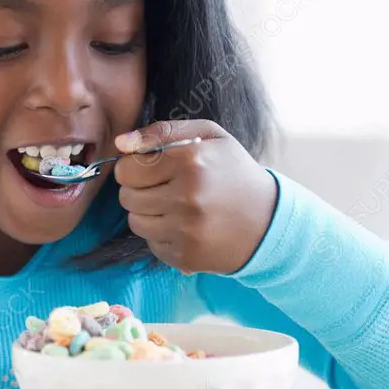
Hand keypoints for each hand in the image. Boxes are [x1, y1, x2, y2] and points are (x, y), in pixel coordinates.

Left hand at [114, 120, 277, 274]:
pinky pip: (150, 243)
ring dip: (147, 213)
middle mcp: (187, 197)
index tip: (148, 169)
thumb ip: (161, 132)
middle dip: (138, 191)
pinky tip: (184, 226)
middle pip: (126, 197)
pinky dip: (162, 234)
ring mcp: (186, 230)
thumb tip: (120, 143)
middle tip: (163, 188)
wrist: (268, 220)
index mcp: (190, 161)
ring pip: (135, 222)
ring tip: (173, 206)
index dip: (133, 168)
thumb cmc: (233, 172)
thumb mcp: (208, 136)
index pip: (126, 170)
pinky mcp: (186, 255)